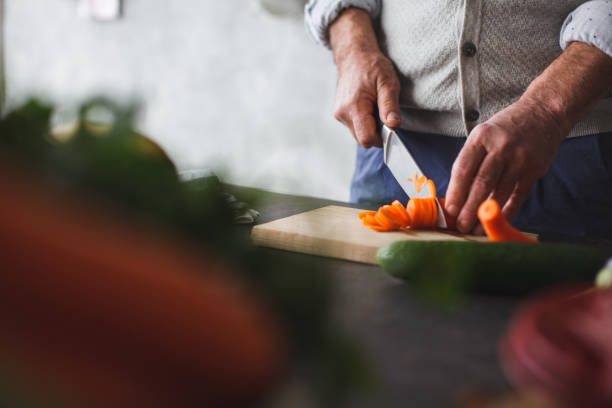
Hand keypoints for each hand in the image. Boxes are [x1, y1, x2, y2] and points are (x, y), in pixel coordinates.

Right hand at [329, 8, 400, 147]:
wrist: (354, 56)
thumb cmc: (371, 66)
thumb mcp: (387, 82)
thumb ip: (389, 105)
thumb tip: (393, 125)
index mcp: (354, 106)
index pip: (366, 138)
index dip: (382, 138)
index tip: (390, 127)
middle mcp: (342, 113)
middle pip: (362, 139)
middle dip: (376, 132)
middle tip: (384, 113)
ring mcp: (339, 114)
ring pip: (359, 134)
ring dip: (370, 126)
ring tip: (375, 107)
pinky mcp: (340, 114)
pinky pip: (355, 127)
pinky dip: (365, 122)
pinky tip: (368, 106)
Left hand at [444, 97, 566, 233]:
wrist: (543, 112)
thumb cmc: (505, 129)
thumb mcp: (483, 135)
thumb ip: (471, 161)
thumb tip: (457, 195)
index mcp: (481, 137)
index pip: (464, 168)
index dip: (455, 191)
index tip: (449, 210)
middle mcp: (500, 147)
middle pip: (481, 182)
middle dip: (469, 207)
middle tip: (461, 226)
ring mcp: (520, 158)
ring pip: (500, 191)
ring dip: (487, 213)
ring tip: (476, 230)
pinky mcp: (535, 169)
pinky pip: (518, 195)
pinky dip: (508, 211)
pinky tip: (498, 222)